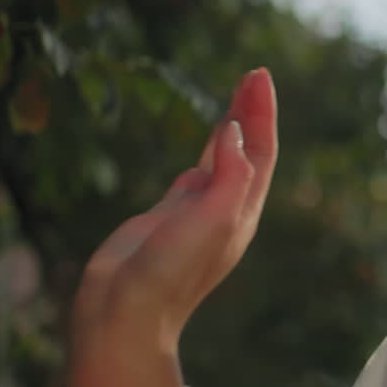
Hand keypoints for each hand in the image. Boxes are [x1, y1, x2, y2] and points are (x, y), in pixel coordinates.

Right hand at [65, 68, 277, 386]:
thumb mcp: (212, 220)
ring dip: (233, 125)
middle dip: (252, 112)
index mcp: (243, 211)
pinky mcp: (169, 214)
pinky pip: (199, 173)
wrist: (124, 313)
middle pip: (248, 150)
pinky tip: (216, 138)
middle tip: (253, 74)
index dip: (261, 113)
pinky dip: (210, 149)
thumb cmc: (171, 271)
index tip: (258, 76)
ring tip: (240, 94)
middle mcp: (226, 209)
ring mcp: (198, 212)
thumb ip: (230, 175)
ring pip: (224, 158)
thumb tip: (235, 132)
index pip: (260, 152)